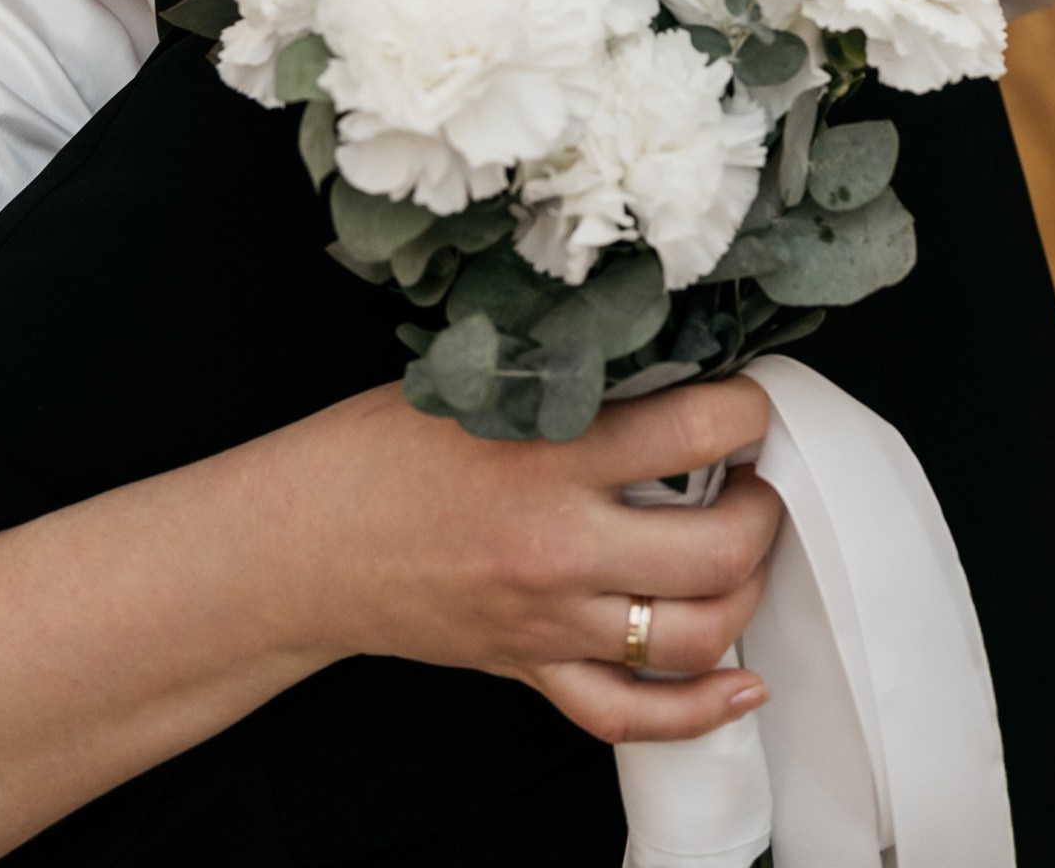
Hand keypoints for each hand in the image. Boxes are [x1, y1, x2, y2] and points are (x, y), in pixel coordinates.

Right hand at [0, 375, 779, 867]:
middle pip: (717, 549)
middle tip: (753, 476)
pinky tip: (742, 680)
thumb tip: (645, 340)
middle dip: (760, 509)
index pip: (696, 429)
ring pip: (692, 636)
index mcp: (542, 456)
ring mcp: (548, 621)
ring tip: (738, 549)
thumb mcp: (463, 378)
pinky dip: (701, 709)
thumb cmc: (371, 446)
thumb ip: (553, 374)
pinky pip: (633, 714)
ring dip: (741, 595)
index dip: (746, 406)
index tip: (748, 392)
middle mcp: (559, 547)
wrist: (294, 545)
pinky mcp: (531, 669)